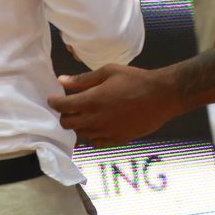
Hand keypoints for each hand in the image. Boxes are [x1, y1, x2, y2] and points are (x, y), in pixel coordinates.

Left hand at [49, 65, 178, 147]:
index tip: (52, 99)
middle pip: (67, 123)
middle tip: (69, 107)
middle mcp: (94, 119)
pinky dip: (92, 135)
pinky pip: (95, 142)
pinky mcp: (116, 140)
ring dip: (78, 125)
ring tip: (85, 115)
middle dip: (64, 114)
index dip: (54, 102)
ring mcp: (105, 132)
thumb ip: (83, 79)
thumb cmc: (135, 80)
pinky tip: (97, 126)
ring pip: (80, 134)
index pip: (62, 106)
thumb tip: (61, 80)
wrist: (161, 96)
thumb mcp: (109, 72)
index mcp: (91, 100)